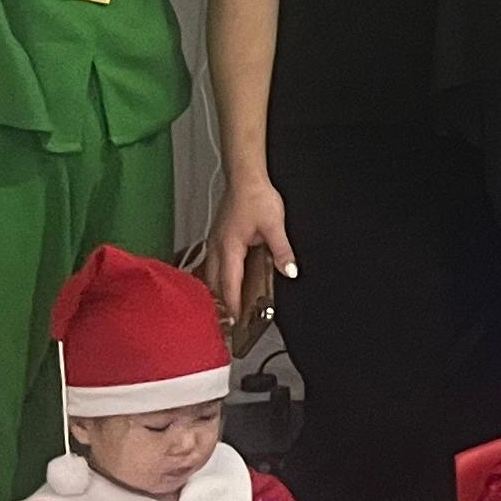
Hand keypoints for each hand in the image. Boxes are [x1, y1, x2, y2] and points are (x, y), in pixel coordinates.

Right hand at [203, 178, 296, 309]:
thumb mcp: (275, 225)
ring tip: (226, 308)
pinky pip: (212, 263)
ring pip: (210, 274)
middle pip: (215, 283)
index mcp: (229, 248)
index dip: (232, 305)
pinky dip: (216, 277)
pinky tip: (224, 282)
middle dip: (222, 303)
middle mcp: (217, 247)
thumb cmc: (256, 197)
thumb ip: (282, 251)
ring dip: (217, 291)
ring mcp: (214, 242)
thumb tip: (290, 270)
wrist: (245, 178)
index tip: (235, 322)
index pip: (229, 284)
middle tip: (230, 321)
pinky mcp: (216, 238)